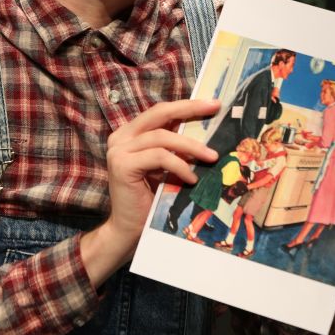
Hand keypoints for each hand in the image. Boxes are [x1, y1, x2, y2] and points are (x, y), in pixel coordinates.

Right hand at [80, 99, 219, 285]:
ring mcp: (119, 150)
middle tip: (215, 108)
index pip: (160, 112)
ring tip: (211, 157)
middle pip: (159, 113)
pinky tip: (191, 178)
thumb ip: (174, 148)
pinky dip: (180, 166)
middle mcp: (120, 137)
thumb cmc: (150, 199)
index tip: (212, 103)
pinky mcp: (122, 165)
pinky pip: (159, 157)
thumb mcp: (165, 167)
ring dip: (191, 147)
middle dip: (190, 109)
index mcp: (130, 134)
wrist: (128, 230)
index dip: (186, 105)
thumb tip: (206, 131)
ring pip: (162, 137)